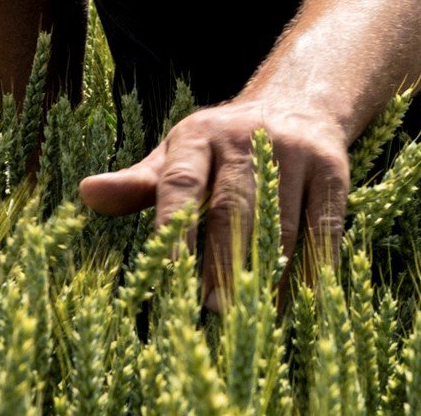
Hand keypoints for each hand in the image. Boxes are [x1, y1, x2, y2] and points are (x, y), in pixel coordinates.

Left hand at [79, 97, 350, 309]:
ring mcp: (294, 152)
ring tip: (254, 317)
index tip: (167, 277)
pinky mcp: (333, 170)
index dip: (173, 231)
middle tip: (213, 308)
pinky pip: (323, 227)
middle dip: (222, 261)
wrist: (297, 103)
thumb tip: (87, 195)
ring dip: (267, 273)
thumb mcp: (176, 156)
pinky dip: (311, 267)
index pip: (180, 185)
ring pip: (280, 222)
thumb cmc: (221, 148)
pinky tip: (298, 300)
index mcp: (197, 135)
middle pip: (232, 206)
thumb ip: (137, 185)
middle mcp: (245, 137)